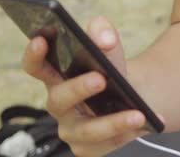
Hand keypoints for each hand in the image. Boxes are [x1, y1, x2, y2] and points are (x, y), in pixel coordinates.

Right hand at [21, 16, 157, 156]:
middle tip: (101, 79)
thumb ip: (104, 35)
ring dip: (113, 123)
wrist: (133, 97)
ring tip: (138, 115)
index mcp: (56, 77)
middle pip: (58, 100)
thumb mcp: (110, 49)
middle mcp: (60, 106)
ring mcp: (73, 131)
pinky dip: (129, 135)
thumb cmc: (112, 71)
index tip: (40, 40)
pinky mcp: (90, 149)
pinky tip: (146, 124)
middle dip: (78, 89)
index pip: (35, 67)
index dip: (33, 55)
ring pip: (87, 131)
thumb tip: (105, 39)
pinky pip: (107, 146)